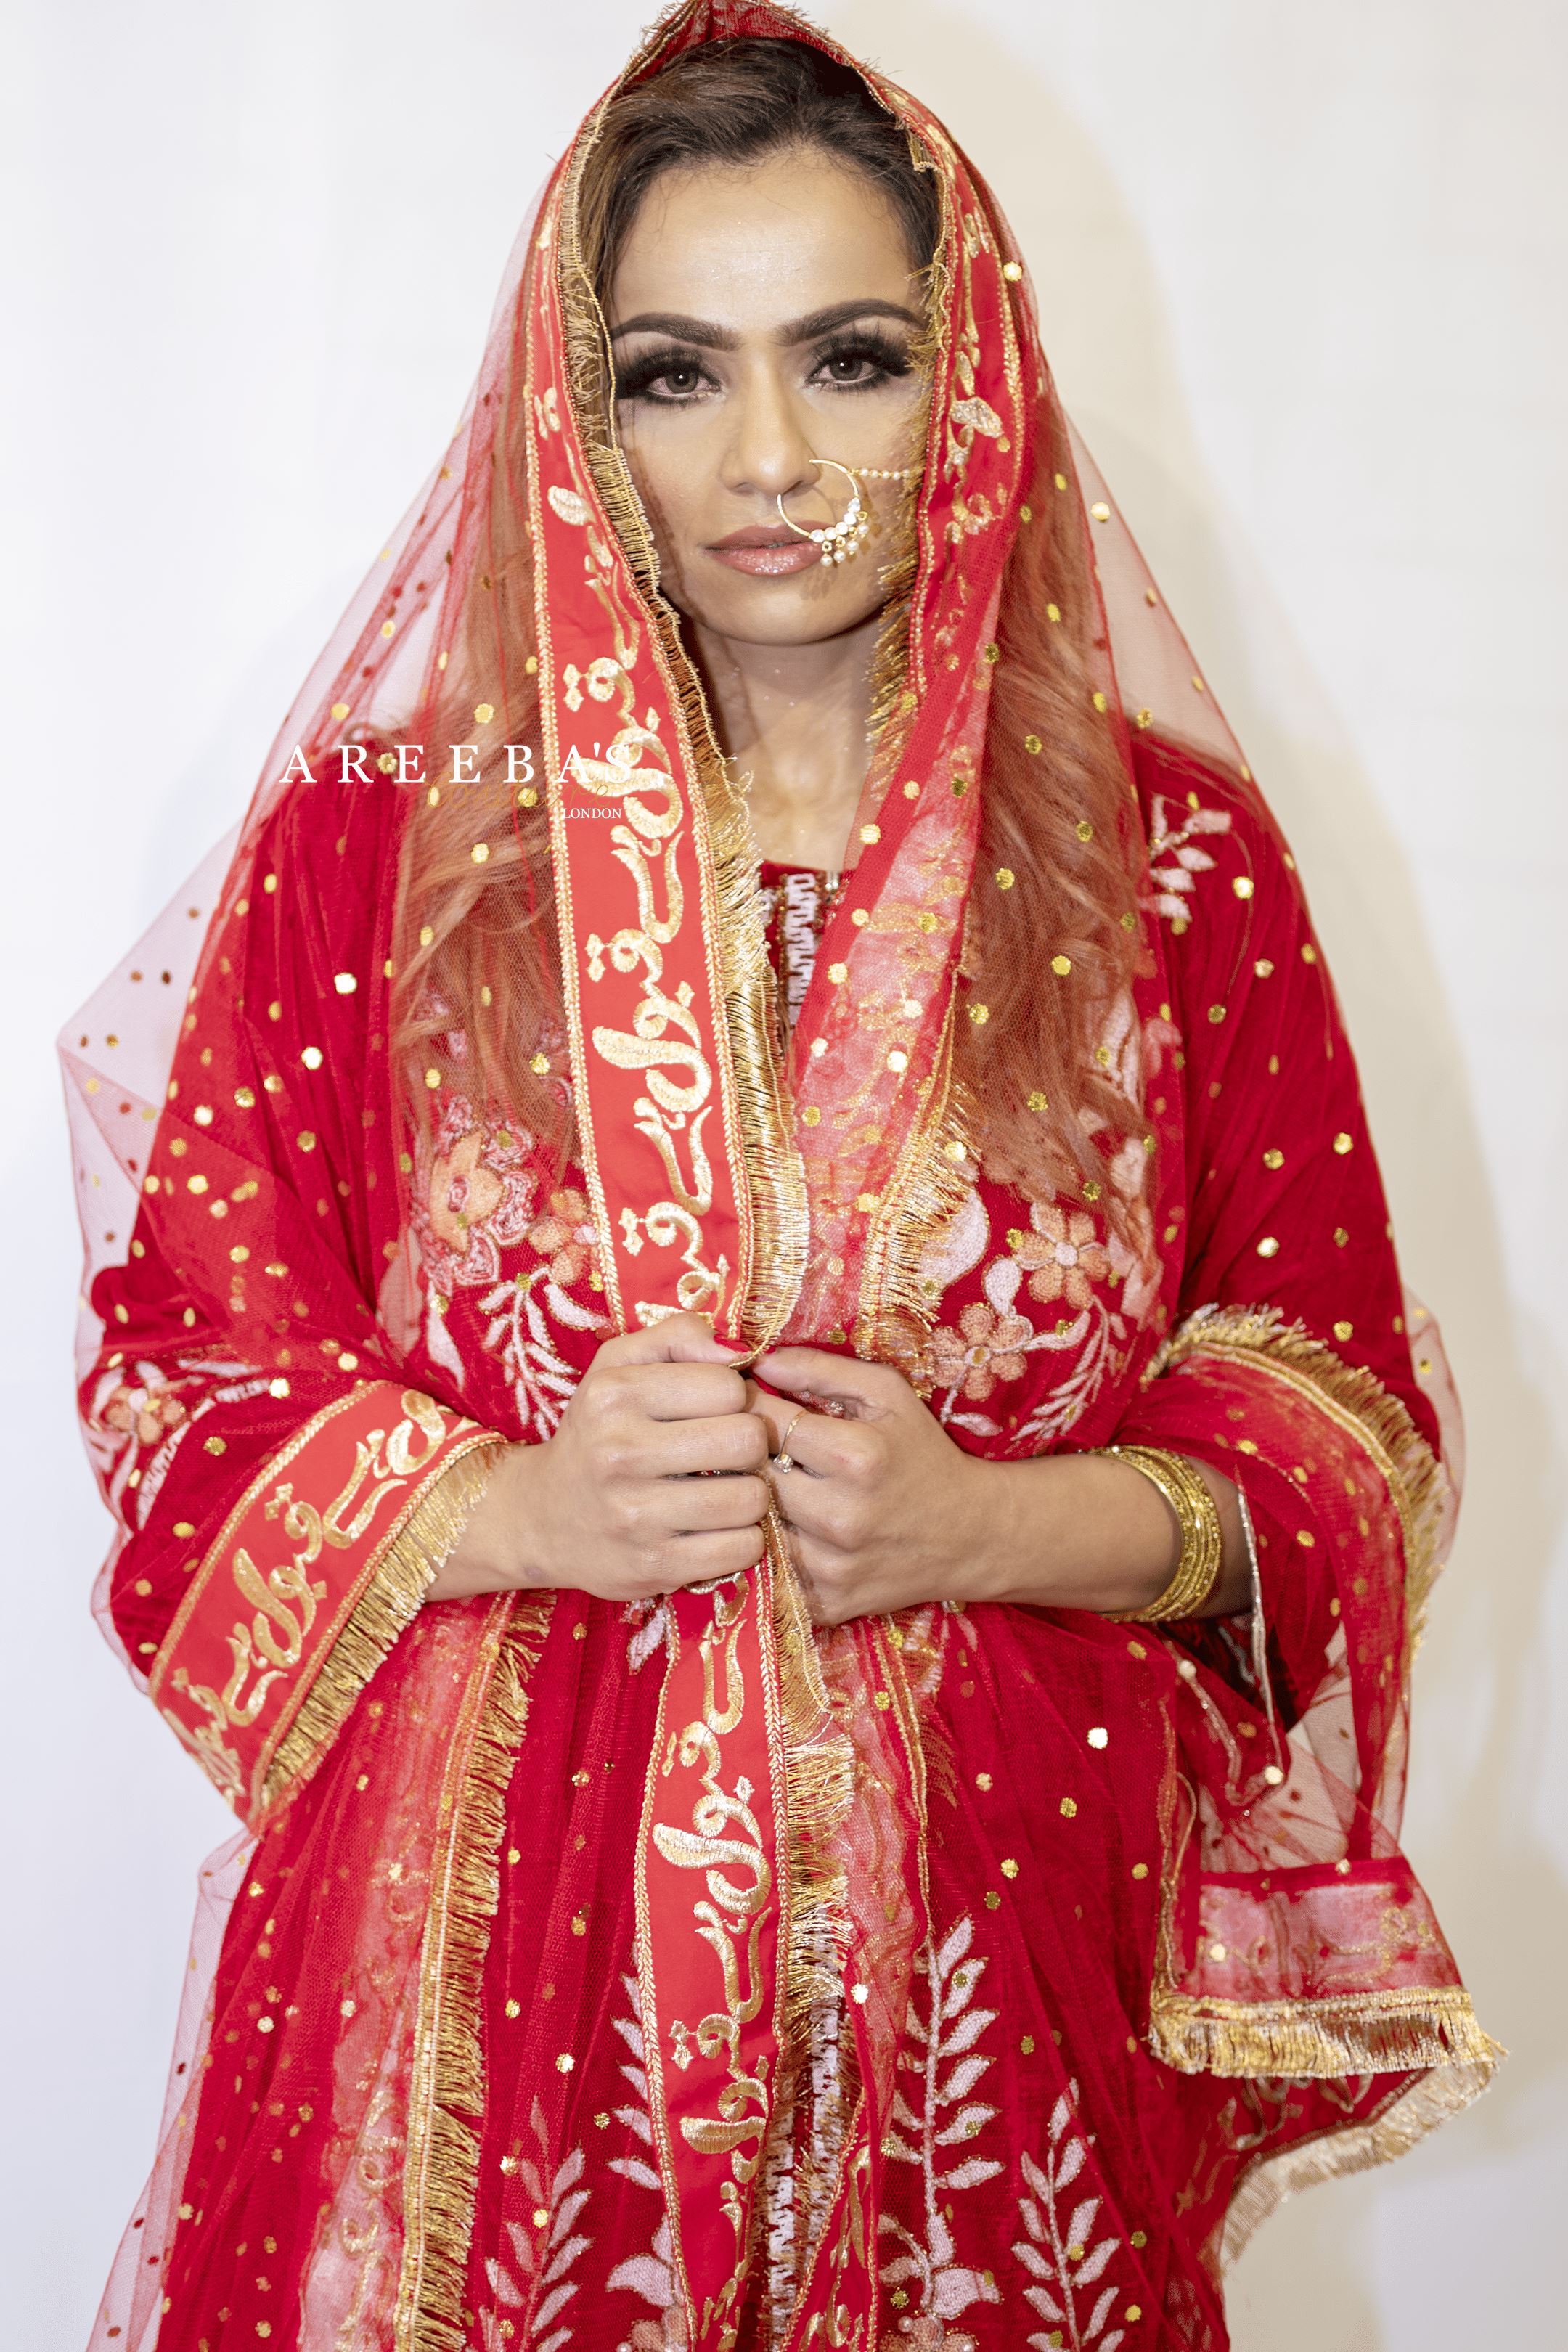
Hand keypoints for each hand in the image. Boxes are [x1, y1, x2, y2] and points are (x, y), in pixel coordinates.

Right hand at [429, 1312, 770, 1603]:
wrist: (541, 1518)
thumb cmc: (597, 1432)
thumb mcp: (617, 1366)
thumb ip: (677, 1337)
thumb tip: (736, 1351)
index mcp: (615, 1395)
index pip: (727, 1385)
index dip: (734, 1396)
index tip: (713, 1412)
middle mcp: (620, 1453)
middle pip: (747, 1440)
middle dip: (750, 1445)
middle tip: (728, 1453)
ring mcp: (636, 1516)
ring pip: (751, 1498)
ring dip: (750, 1495)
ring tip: (723, 1490)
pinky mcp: (654, 1567)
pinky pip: (740, 1549)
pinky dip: (741, 1539)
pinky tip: (715, 1528)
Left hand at [750, 1347, 996, 1626]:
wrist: (971, 1536)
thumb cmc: (923, 1453)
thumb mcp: (888, 1394)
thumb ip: (821, 1369)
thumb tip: (758, 1361)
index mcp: (856, 1456)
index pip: (762, 1423)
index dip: (748, 1409)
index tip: (747, 1406)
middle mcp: (841, 1516)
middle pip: (748, 1478)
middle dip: (742, 1459)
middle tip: (746, 1448)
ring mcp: (831, 1567)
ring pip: (750, 1527)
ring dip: (749, 1507)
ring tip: (764, 1487)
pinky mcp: (825, 1605)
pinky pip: (766, 1573)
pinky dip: (764, 1551)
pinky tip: (779, 1531)